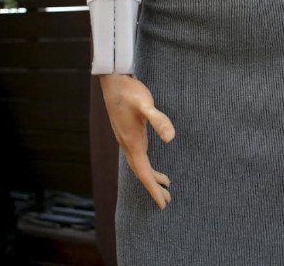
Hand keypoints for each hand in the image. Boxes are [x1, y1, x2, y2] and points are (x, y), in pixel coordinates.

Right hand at [99, 73, 175, 209]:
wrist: (112, 80)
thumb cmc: (129, 91)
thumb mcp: (145, 104)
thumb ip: (158, 120)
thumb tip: (171, 139)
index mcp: (132, 142)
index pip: (144, 173)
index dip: (154, 189)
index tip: (163, 204)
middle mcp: (127, 144)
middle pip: (141, 172)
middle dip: (154, 187)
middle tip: (167, 200)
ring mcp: (126, 138)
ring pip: (139, 164)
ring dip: (151, 176)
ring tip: (166, 184)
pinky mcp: (128, 132)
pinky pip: (137, 155)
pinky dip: (146, 163)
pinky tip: (152, 162)